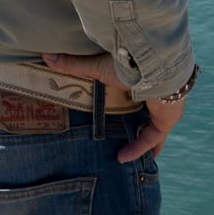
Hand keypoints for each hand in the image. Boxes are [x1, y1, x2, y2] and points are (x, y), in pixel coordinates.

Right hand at [41, 51, 183, 163]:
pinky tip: (122, 158)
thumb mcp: (97, 67)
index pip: (135, 90)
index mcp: (139, 78)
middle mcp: (154, 93)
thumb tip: (46, 56)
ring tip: (126, 156)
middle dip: (139, 124)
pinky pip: (153, 138)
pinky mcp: (166, 120)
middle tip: (123, 137)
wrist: (155, 66)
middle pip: (148, 111)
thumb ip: (73, 65)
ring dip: (144, 142)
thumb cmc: (127, 63)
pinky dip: (139, 149)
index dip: (128, 98)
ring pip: (155, 128)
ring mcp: (164, 108)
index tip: (116, 106)